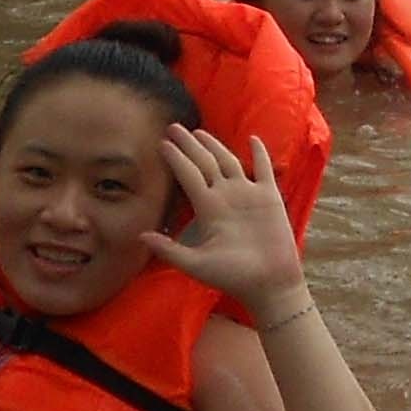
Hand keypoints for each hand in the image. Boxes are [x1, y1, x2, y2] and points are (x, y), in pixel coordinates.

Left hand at [142, 126, 303, 319]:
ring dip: (215, 146)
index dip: (176, 159)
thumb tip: (140, 236)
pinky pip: (264, 169)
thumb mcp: (196, 264)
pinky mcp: (269, 197)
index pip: (189, 176)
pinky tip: (254, 139)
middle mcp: (226, 197)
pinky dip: (260, 154)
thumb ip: (169, 250)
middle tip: (174, 126)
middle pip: (205, 163)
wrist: (268, 284)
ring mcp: (248, 195)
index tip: (162, 143)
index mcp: (208, 209)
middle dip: (190, 145)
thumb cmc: (232, 277)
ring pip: (229, 162)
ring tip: (200, 131)